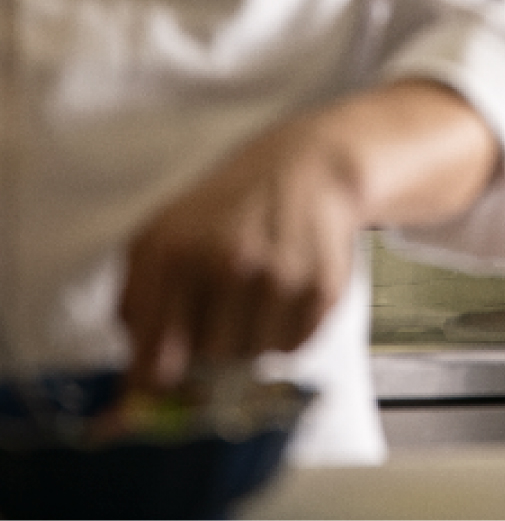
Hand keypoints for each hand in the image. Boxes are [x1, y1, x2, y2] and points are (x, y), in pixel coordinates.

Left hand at [119, 115, 361, 391]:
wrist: (308, 167)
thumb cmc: (227, 208)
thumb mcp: (163, 235)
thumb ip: (137, 306)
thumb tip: (132, 387)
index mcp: (173, 253)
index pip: (153, 360)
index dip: (157, 379)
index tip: (164, 378)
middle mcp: (226, 263)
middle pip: (207, 360)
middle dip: (211, 344)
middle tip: (222, 306)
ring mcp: (277, 277)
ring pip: (251, 358)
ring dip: (251, 338)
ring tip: (257, 292)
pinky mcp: (321, 289)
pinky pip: (292, 348)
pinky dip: (287, 330)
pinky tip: (287, 289)